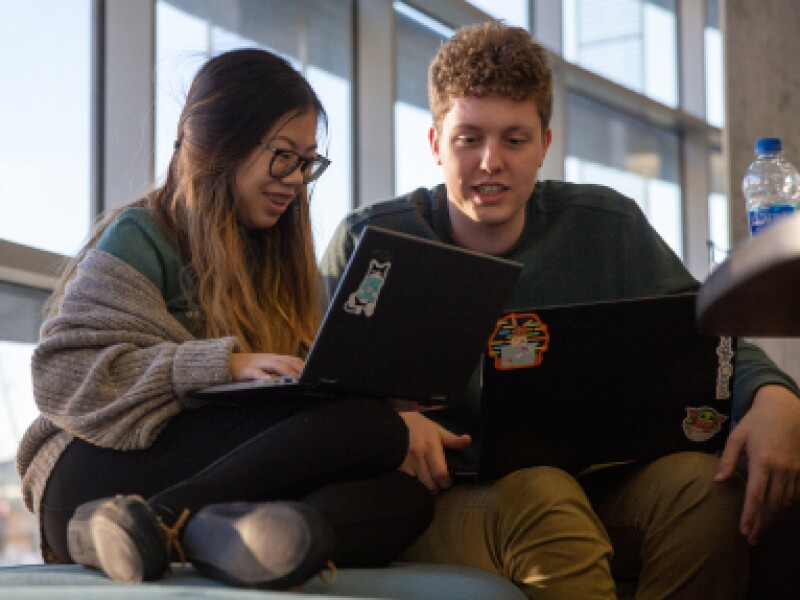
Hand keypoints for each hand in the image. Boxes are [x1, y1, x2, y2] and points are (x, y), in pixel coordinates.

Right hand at [229, 353, 303, 380]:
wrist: (225, 362)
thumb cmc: (248, 366)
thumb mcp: (265, 367)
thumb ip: (277, 370)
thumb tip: (294, 378)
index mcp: (274, 358)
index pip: (292, 359)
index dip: (303, 365)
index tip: (313, 372)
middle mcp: (268, 359)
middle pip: (287, 361)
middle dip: (298, 368)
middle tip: (308, 376)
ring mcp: (258, 363)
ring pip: (275, 364)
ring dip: (286, 371)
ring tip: (295, 378)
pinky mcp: (246, 370)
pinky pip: (256, 372)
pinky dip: (263, 375)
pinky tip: (269, 380)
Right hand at [398, 411, 470, 492]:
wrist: (384, 424)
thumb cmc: (411, 424)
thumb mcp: (432, 427)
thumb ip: (450, 437)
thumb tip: (468, 440)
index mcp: (430, 447)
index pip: (441, 474)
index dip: (447, 483)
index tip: (448, 482)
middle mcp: (418, 458)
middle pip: (431, 486)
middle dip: (437, 489)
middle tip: (439, 485)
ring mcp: (405, 465)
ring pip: (419, 488)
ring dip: (425, 490)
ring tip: (428, 485)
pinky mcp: (396, 469)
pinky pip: (407, 484)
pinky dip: (413, 487)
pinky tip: (415, 483)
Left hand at [715, 385, 799, 543]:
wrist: (785, 410)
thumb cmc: (756, 422)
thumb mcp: (737, 437)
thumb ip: (728, 460)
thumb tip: (718, 481)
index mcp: (763, 462)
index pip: (756, 495)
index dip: (750, 515)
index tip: (744, 530)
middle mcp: (781, 470)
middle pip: (772, 505)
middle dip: (762, 524)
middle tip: (751, 539)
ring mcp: (794, 471)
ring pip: (786, 503)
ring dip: (774, 519)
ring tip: (761, 530)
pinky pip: (795, 495)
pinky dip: (786, 508)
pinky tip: (776, 515)